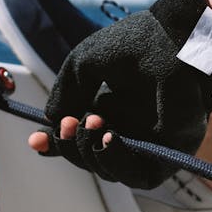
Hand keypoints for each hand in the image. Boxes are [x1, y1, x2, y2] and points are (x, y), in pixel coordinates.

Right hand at [33, 0, 211, 188]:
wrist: (176, 35)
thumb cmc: (138, 43)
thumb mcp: (85, 65)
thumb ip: (66, 94)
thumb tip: (51, 124)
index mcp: (114, 111)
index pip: (82, 140)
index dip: (57, 145)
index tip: (35, 140)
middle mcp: (132, 130)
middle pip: (92, 160)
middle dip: (71, 147)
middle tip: (66, 124)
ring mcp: (153, 144)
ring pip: (113, 172)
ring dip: (91, 153)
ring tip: (90, 122)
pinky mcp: (173, 153)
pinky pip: (142, 176)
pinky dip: (118, 162)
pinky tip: (108, 138)